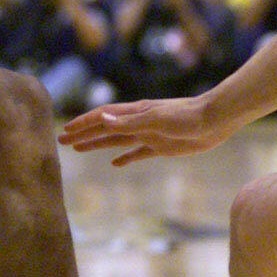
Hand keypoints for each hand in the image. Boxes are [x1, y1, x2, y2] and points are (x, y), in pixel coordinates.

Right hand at [59, 95, 234, 165]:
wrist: (214, 121)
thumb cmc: (187, 116)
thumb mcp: (155, 120)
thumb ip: (128, 121)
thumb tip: (102, 119)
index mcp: (134, 113)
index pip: (102, 117)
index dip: (83, 124)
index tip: (65, 132)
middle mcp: (138, 122)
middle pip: (104, 129)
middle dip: (83, 134)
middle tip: (62, 142)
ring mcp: (149, 134)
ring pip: (117, 141)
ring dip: (97, 145)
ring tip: (79, 150)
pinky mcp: (161, 146)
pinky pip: (137, 153)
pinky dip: (125, 157)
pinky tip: (115, 163)